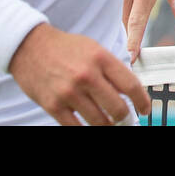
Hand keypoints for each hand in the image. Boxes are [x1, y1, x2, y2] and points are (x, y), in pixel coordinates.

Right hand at [8, 23, 151, 124]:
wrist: (29, 46)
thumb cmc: (65, 48)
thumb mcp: (94, 49)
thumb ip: (112, 69)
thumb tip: (130, 91)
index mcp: (101, 58)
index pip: (131, 85)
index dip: (142, 101)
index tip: (145, 109)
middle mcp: (87, 76)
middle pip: (118, 108)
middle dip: (125, 118)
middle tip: (126, 120)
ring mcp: (69, 92)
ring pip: (100, 122)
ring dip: (108, 126)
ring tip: (109, 123)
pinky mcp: (53, 105)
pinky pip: (76, 127)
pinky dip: (86, 129)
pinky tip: (91, 126)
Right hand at [123, 0, 174, 63]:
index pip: (137, 19)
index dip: (134, 39)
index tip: (131, 56)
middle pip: (124, 26)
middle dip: (125, 46)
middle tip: (129, 67)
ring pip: (117, 23)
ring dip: (120, 40)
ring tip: (123, 59)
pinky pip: (114, 18)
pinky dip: (117, 30)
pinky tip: (119, 43)